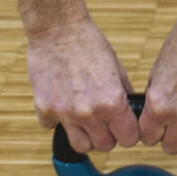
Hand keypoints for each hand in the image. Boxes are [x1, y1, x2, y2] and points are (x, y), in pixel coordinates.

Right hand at [26, 17, 139, 152]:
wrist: (58, 29)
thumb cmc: (90, 44)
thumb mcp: (117, 68)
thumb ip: (124, 95)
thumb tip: (132, 114)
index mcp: (112, 102)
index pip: (128, 139)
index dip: (129, 133)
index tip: (125, 127)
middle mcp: (88, 112)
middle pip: (104, 146)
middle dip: (108, 136)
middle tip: (106, 122)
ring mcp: (64, 113)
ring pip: (80, 146)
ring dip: (85, 136)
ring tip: (86, 120)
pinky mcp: (44, 108)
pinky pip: (52, 127)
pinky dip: (57, 120)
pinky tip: (63, 103)